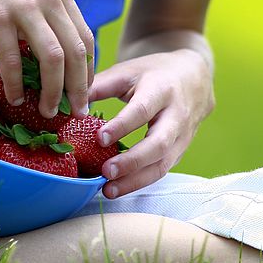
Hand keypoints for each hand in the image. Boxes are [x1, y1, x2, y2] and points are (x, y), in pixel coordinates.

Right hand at [0, 0, 93, 118]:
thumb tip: (48, 44)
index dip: (88, 70)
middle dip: (78, 88)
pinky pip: (13, 59)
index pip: (85, 38)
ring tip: (47, 112)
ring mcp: (23, 9)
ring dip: (52, 91)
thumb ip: (44, 9)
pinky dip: (15, 83)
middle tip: (75, 112)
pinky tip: (13, 97)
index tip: (83, 91)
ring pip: (53, 59)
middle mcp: (48, 1)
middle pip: (76, 53)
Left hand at [88, 49, 214, 198]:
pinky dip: (140, 182)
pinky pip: (162, 170)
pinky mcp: (181, 151)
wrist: (195, 78)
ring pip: (163, 164)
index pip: (142, 110)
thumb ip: (99, 85)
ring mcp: (183, 137)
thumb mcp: (129, 72)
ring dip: (136, 180)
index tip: (100, 138)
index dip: (123, 126)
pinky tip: (118, 188)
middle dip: (133, 161)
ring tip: (108, 190)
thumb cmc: (154, 74)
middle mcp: (177, 115)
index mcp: (162, 89)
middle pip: (159, 143)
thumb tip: (67, 101)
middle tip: (105, 172)